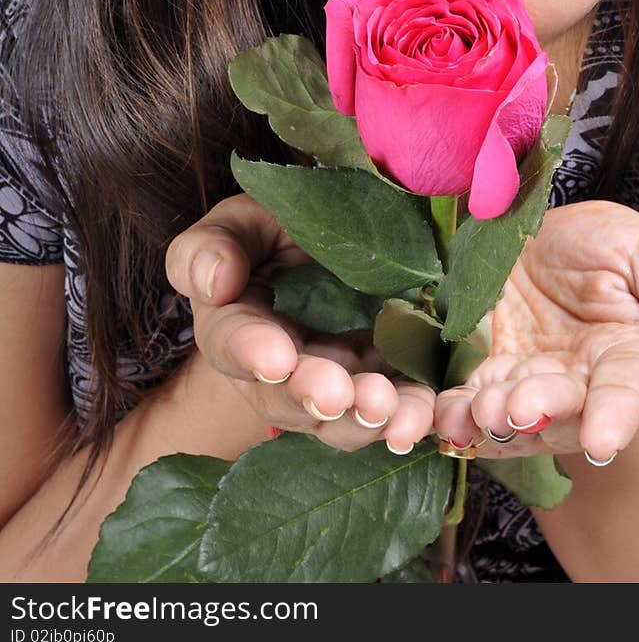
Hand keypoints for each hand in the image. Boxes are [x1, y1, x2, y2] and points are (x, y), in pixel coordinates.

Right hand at [164, 192, 434, 453]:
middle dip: (314, 397)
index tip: (275, 358)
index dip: (252, 353)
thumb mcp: (241, 222)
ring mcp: (340, 377)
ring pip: (346, 419)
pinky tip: (424, 415)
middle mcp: (284, 369)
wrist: (340, 228)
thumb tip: (215, 282)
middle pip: (290, 399)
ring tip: (387, 409)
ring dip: (366, 419)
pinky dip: (413, 415)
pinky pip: (401, 406)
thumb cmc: (276, 225)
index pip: (234, 344)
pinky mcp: (391, 376)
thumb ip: (212, 247)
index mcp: (236, 327)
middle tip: (336, 395)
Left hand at [434, 200, 638, 462]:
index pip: (630, 392)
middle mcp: (579, 387)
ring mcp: (526, 385)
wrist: (536, 230)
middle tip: (519, 408)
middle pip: (564, 412)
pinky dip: (453, 413)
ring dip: (494, 421)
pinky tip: (442, 415)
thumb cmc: (608, 245)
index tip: (602, 437)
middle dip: (541, 413)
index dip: (616, 416)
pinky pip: (464, 402)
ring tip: (480, 410)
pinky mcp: (478, 375)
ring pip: (512, 418)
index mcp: (632, 361)